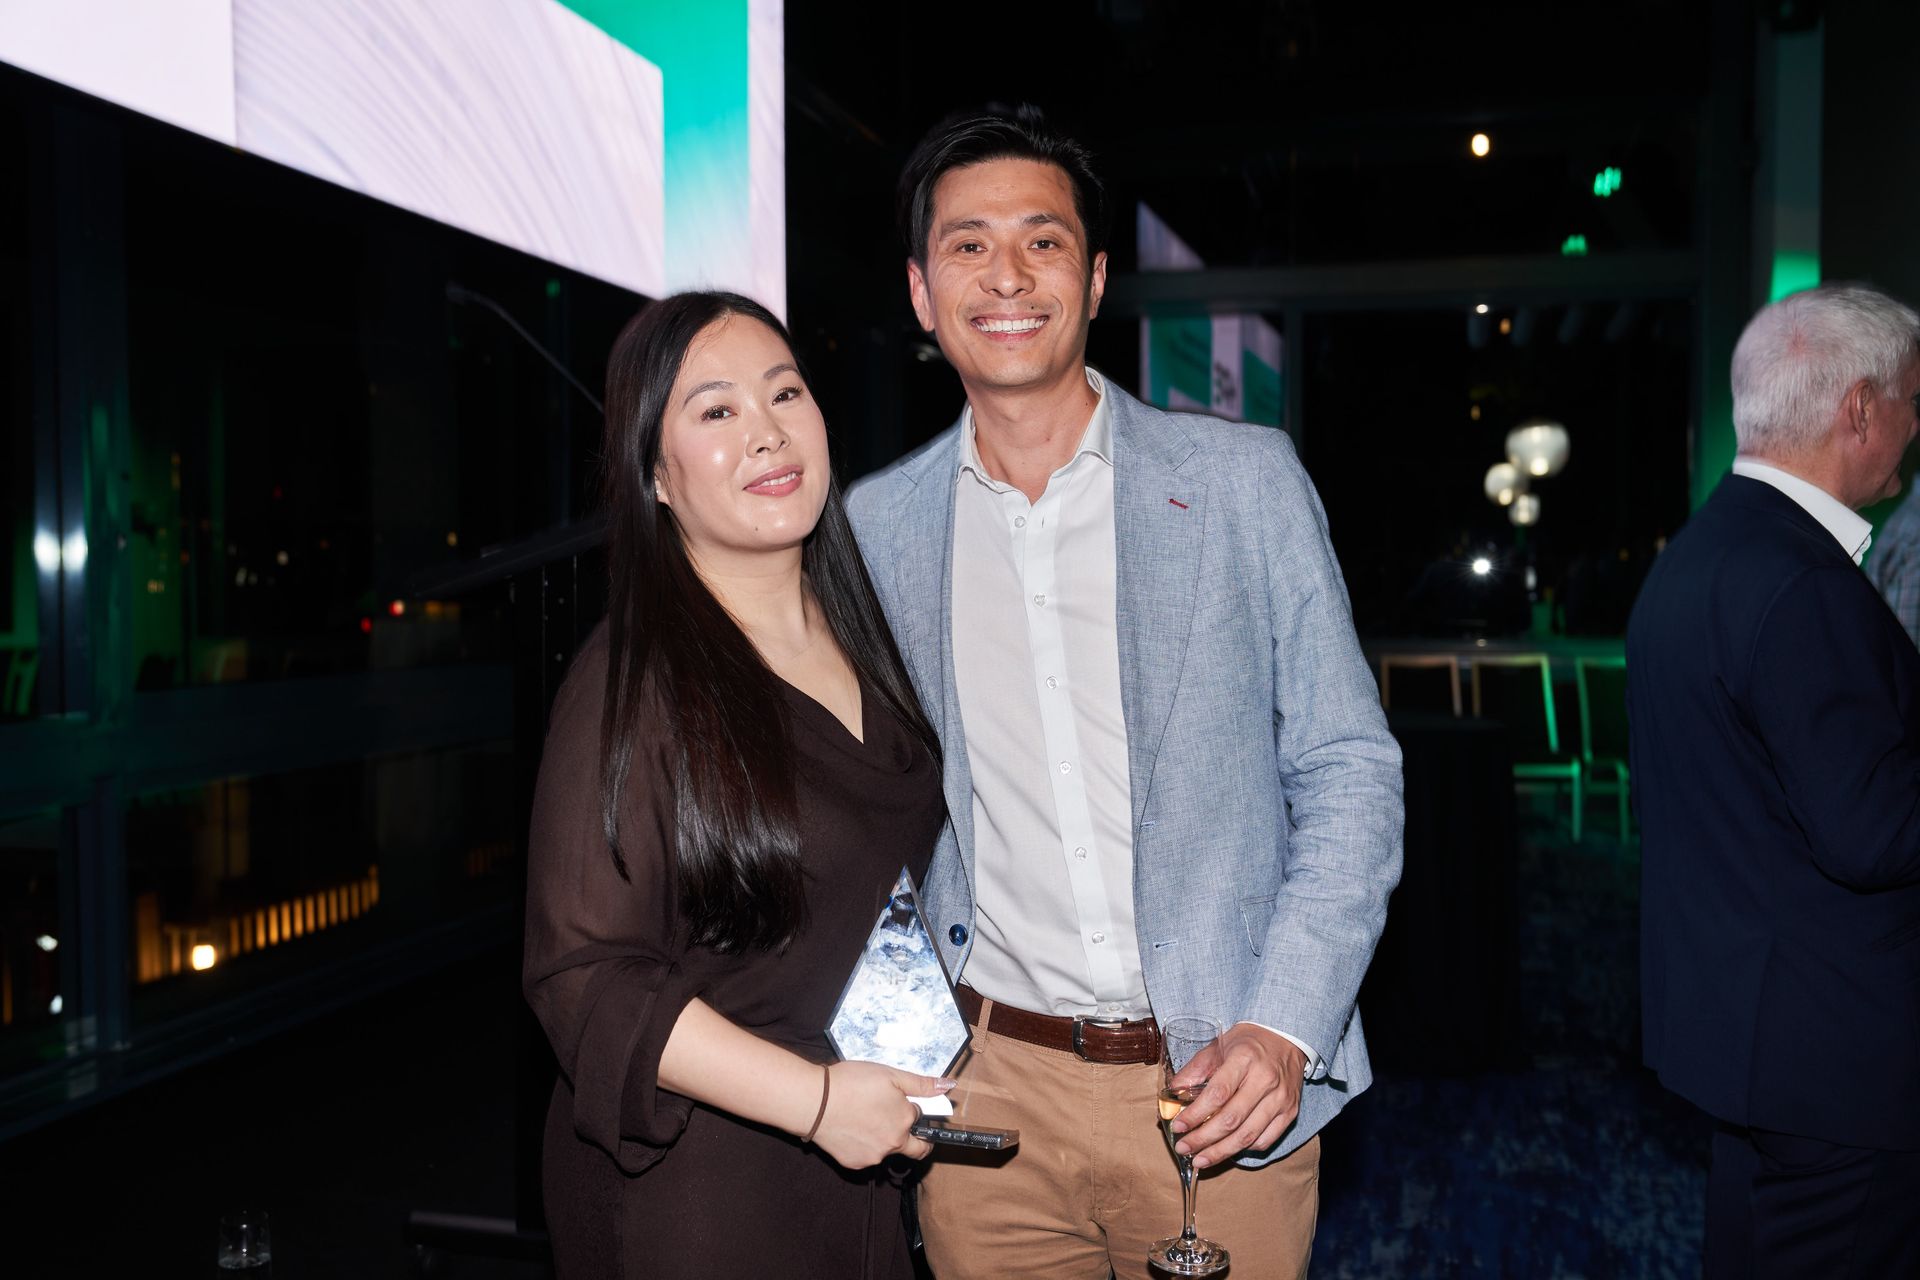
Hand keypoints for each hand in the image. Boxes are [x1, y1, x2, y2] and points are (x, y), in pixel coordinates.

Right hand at [807, 1062, 951, 1169]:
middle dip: (913, 1138)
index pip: (919, 1119)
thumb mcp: (890, 1075)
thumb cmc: (851, 1083)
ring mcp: (873, 1157)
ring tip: (863, 1117)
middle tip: (894, 1120)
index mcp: (905, 1122)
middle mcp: (893, 1145)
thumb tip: (948, 1086)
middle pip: (913, 1147)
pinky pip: (867, 1156)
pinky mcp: (854, 1164)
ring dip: (883, 1138)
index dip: (913, 1109)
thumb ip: (920, 1084)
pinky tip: (851, 1128)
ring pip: (887, 1150)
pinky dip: (863, 1145)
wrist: (814, 1102)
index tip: (903, 1104)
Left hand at [1166, 1023, 1304, 1168]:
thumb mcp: (1219, 1046)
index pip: (1217, 1094)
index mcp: (1244, 1059)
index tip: (1178, 1127)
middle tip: (1184, 1148)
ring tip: (1200, 1159)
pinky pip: (1265, 1140)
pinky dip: (1244, 1148)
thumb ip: (1195, 1069)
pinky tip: (1227, 1149)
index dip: (1195, 1114)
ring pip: (1248, 1135)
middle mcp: (1265, 1080)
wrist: (1287, 1039)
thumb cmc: (1249, 1043)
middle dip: (1203, 1139)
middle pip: (1231, 1120)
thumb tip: (1173, 1093)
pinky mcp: (1290, 1112)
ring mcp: (1280, 1099)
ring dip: (1221, 1152)